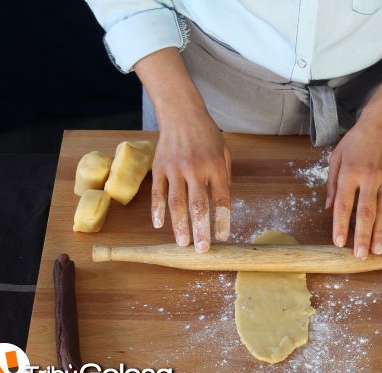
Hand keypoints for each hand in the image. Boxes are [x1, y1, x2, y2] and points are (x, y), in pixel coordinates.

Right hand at [151, 106, 230, 251]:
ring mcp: (174, 168)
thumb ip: (224, 178)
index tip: (223, 237)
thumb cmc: (207, 136)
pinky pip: (158, 193)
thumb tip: (221, 206)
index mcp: (215, 166)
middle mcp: (195, 169)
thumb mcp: (224, 153)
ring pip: (176, 202)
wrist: (181, 114)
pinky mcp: (159, 168)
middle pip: (198, 205)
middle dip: (201, 229)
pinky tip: (159, 225)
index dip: (222, 220)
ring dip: (179, 225)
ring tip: (183, 244)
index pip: (221, 199)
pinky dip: (158, 210)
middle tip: (202, 249)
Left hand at [325, 110, 381, 257]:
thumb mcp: (336, 158)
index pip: (344, 204)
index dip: (341, 225)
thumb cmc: (356, 141)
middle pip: (366, 212)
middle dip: (363, 236)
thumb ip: (332, 184)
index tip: (339, 242)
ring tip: (378, 252)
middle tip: (360, 256)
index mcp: (350, 173)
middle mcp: (370, 178)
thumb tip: (329, 208)